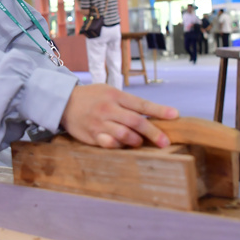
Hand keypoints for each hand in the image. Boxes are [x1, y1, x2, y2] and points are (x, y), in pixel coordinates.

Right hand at [60, 84, 176, 148]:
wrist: (64, 102)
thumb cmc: (93, 97)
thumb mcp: (110, 92)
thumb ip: (129, 103)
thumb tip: (154, 114)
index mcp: (115, 96)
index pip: (142, 104)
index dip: (159, 111)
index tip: (175, 115)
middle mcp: (108, 109)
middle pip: (136, 122)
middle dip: (153, 133)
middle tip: (165, 142)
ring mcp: (99, 124)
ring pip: (124, 135)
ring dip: (136, 141)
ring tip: (139, 142)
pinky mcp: (92, 136)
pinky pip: (109, 145)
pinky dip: (119, 146)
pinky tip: (121, 145)